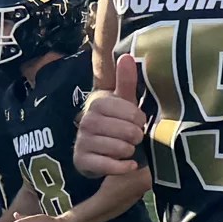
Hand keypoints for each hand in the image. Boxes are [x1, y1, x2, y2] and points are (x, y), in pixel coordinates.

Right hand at [75, 52, 148, 178]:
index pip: (124, 109)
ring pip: (115, 147)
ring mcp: (82, 141)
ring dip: (128, 150)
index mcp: (97, 104)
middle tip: (137, 137)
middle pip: (121, 130)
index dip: (136, 116)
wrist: (97, 151)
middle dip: (135, 135)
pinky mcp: (81, 161)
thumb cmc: (115, 121)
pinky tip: (129, 164)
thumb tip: (126, 55)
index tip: (141, 121)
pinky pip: (106, 165)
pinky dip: (121, 166)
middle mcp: (86, 121)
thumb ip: (126, 81)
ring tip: (130, 148)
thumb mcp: (123, 101)